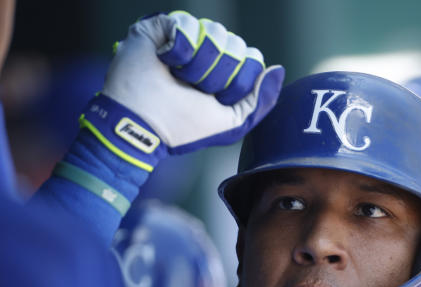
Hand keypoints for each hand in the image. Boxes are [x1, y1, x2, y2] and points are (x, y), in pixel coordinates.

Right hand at [91, 11, 282, 159]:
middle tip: (191, 90)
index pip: (252, 61)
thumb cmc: (182, 127)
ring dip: (196, 66)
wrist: (142, 125)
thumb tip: (277, 69)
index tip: (215, 100)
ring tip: (176, 78)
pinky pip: (189, 25)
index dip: (237, 83)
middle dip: (216, 77)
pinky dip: (178, 51)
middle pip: (237, 47)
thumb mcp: (231, 123)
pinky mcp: (165, 25)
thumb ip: (259, 101)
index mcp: (226, 70)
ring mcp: (188, 36)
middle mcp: (209, 50)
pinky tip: (164, 62)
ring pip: (215, 34)